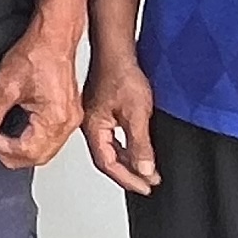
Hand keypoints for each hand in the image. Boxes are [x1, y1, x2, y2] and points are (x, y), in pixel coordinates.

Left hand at [0, 19, 84, 170]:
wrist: (54, 37)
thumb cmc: (37, 55)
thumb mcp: (5, 84)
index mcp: (54, 118)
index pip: (27, 152)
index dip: (3, 149)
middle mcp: (67, 122)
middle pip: (39, 157)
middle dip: (12, 155)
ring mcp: (71, 119)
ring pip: (46, 151)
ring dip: (22, 150)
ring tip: (1, 138)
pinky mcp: (69, 113)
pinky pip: (52, 139)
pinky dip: (33, 141)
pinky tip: (18, 132)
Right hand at [84, 48, 161, 195]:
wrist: (116, 50)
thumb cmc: (120, 74)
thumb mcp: (136, 114)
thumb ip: (140, 145)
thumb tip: (144, 169)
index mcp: (93, 128)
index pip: (108, 164)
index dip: (128, 179)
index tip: (145, 186)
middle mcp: (90, 125)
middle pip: (108, 159)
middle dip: (129, 174)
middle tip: (147, 182)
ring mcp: (95, 118)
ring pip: (111, 149)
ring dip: (129, 161)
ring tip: (146, 170)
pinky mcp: (102, 110)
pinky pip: (113, 137)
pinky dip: (127, 147)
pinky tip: (137, 148)